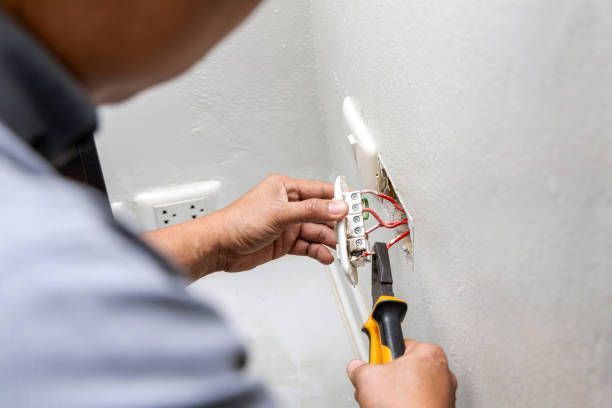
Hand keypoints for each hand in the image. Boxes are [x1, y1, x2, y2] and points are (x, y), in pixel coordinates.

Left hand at [214, 174, 347, 271]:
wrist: (219, 247)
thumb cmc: (238, 222)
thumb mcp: (279, 213)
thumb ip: (311, 211)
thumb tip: (336, 207)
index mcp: (286, 188)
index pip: (320, 191)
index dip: (339, 199)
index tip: (355, 208)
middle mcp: (288, 205)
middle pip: (322, 213)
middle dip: (337, 224)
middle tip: (351, 234)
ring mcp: (287, 225)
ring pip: (316, 231)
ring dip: (329, 240)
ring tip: (341, 249)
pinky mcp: (284, 242)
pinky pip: (307, 245)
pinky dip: (318, 251)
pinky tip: (326, 256)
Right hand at [347, 340, 456, 407]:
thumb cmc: (404, 406)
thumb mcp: (367, 377)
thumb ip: (359, 367)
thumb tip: (356, 368)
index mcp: (429, 353)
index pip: (399, 343)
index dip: (381, 353)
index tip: (374, 357)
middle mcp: (442, 371)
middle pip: (405, 367)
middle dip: (387, 377)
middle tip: (377, 386)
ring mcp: (444, 394)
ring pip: (411, 388)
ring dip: (396, 394)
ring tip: (385, 402)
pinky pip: (418, 403)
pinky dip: (406, 406)